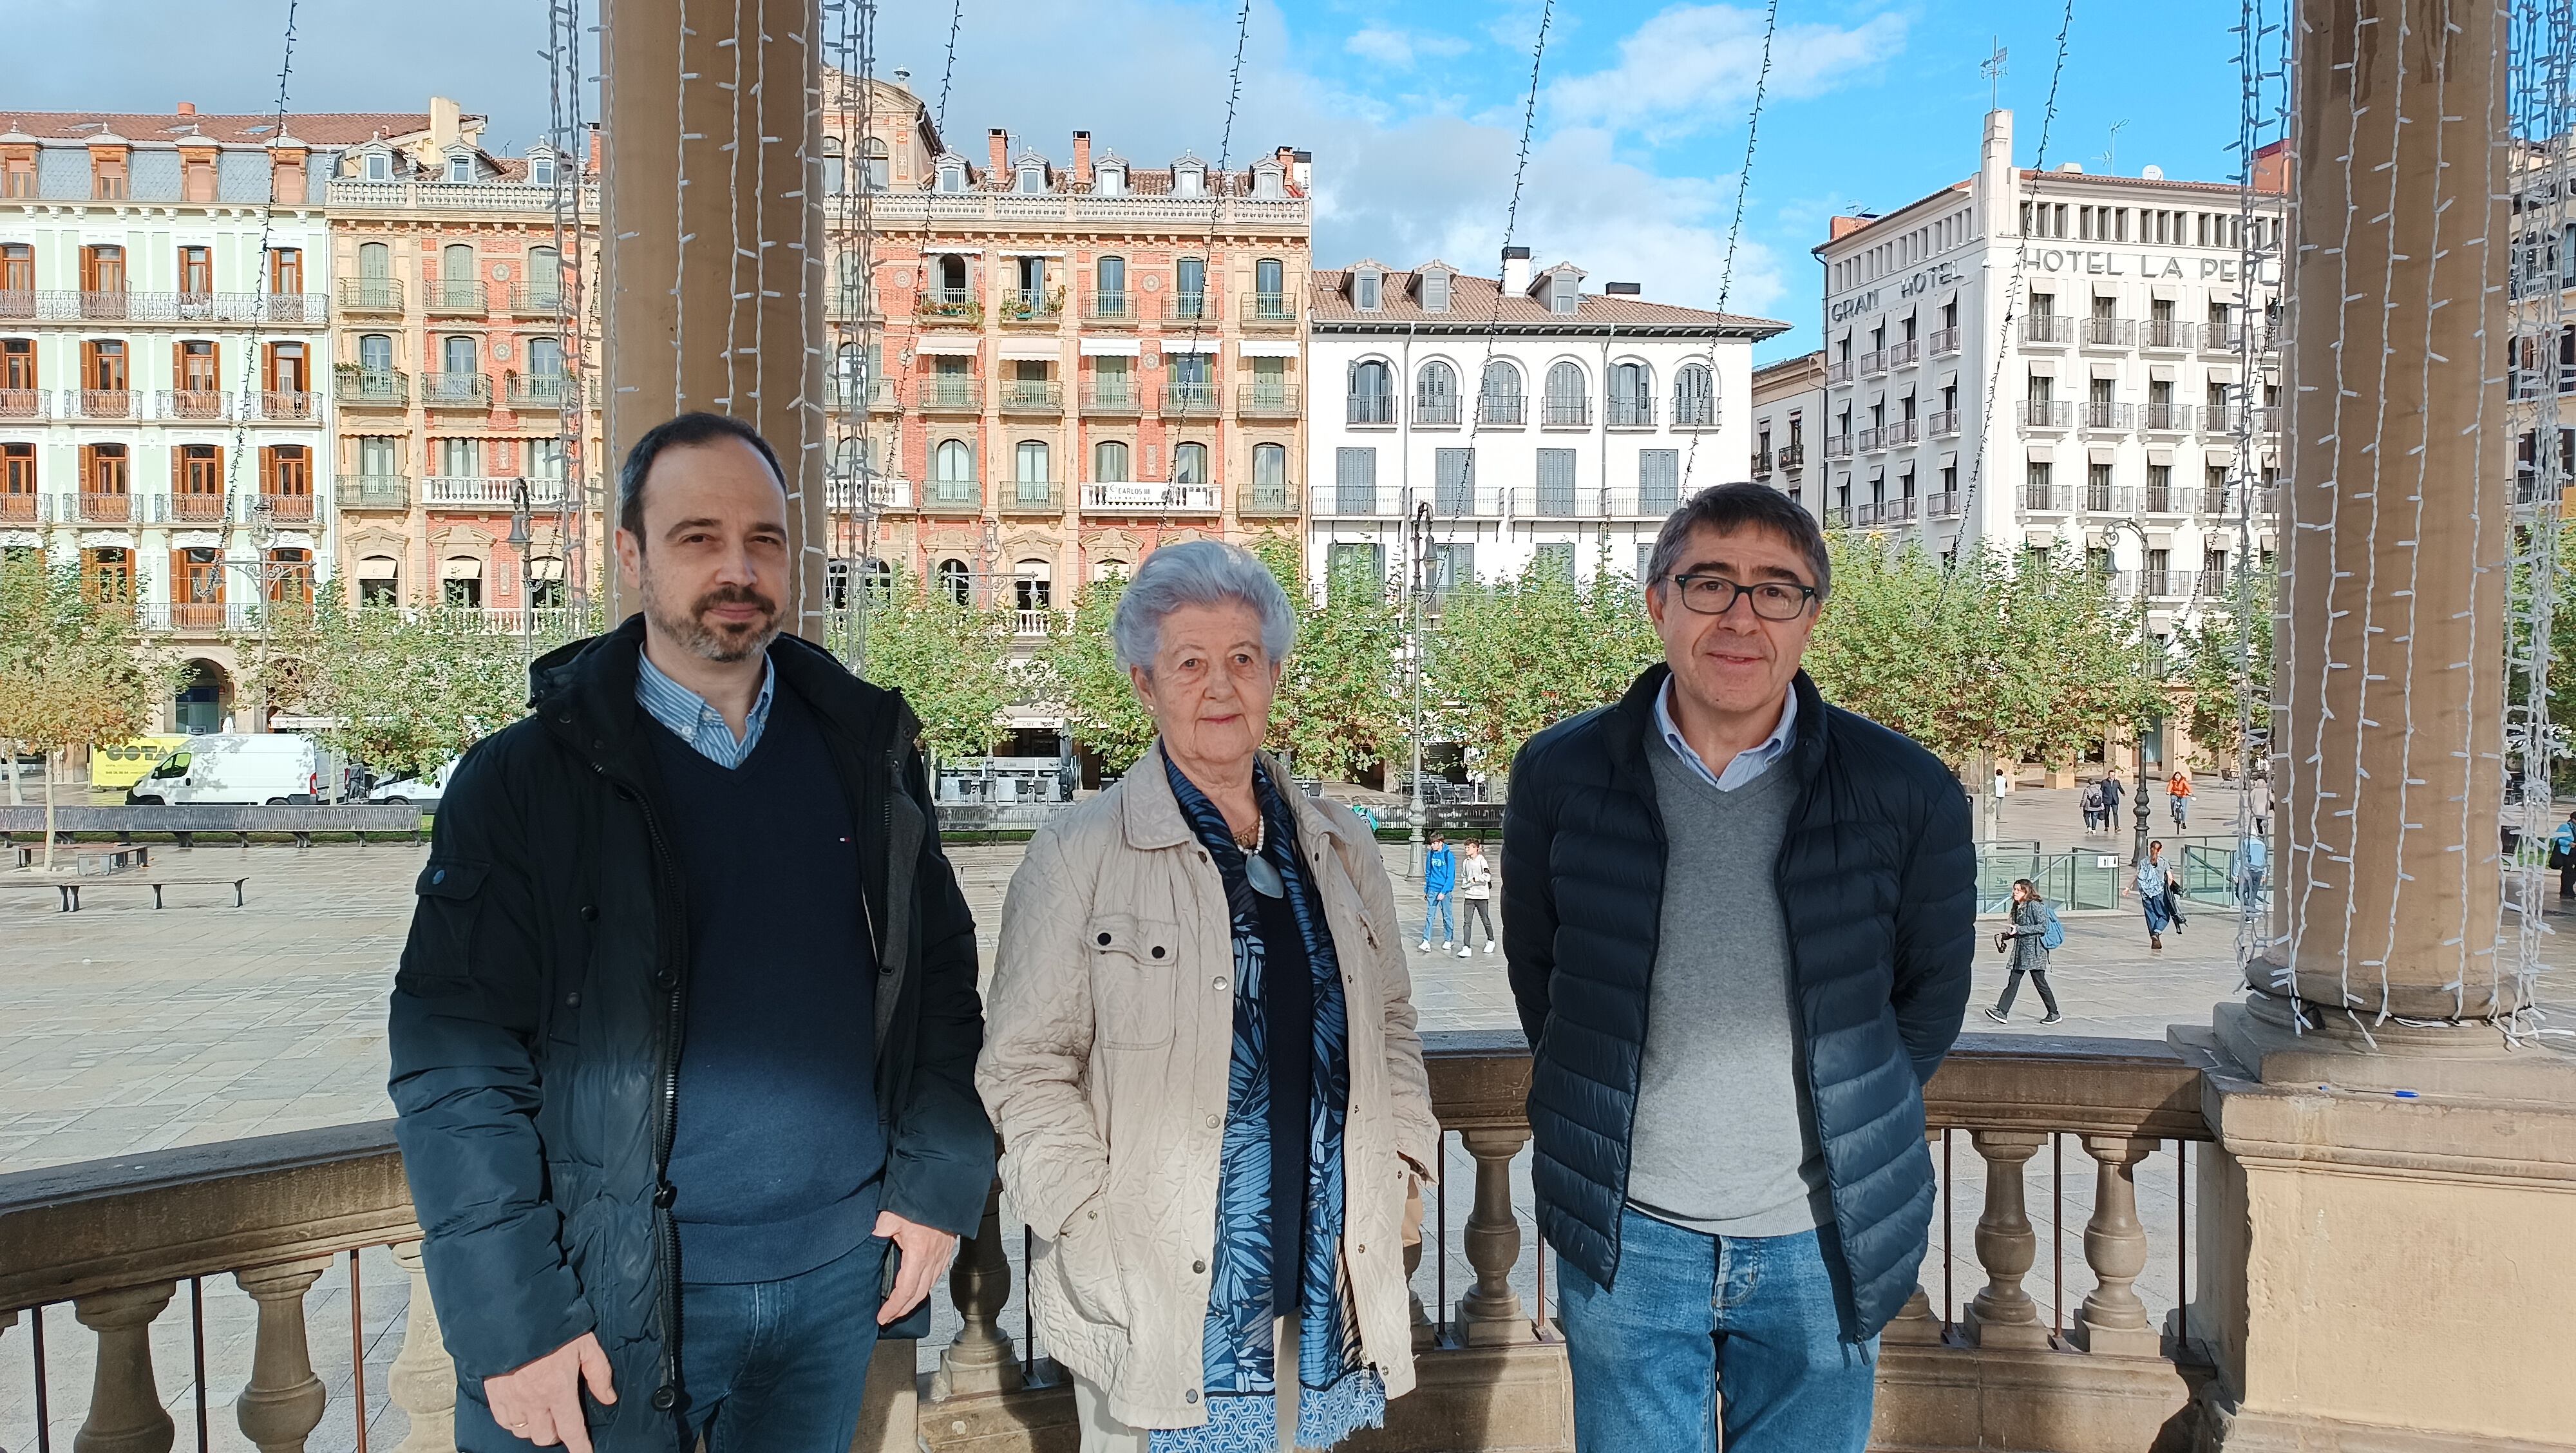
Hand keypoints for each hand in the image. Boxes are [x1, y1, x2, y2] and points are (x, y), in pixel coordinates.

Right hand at [483, 1331, 613, 1450]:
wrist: (511, 1314)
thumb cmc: (552, 1327)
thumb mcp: (585, 1345)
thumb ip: (599, 1373)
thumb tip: (609, 1397)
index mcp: (558, 1390)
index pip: (571, 1430)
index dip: (580, 1447)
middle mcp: (534, 1401)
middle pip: (546, 1437)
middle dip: (557, 1433)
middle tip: (562, 1419)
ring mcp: (511, 1400)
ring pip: (524, 1432)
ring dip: (536, 1427)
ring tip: (543, 1412)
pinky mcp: (494, 1395)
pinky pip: (504, 1422)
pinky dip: (515, 1421)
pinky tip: (522, 1409)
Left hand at [875, 1210, 959, 1324]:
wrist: (946, 1192)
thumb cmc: (923, 1202)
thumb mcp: (894, 1215)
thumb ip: (881, 1229)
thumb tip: (872, 1237)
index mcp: (918, 1255)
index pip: (905, 1291)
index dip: (894, 1307)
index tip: (883, 1316)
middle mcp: (931, 1260)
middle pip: (918, 1295)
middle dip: (902, 1310)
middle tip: (889, 1317)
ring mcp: (941, 1257)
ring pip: (928, 1288)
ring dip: (914, 1301)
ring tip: (901, 1307)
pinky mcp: (946, 1252)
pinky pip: (935, 1277)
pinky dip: (925, 1288)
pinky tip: (918, 1288)